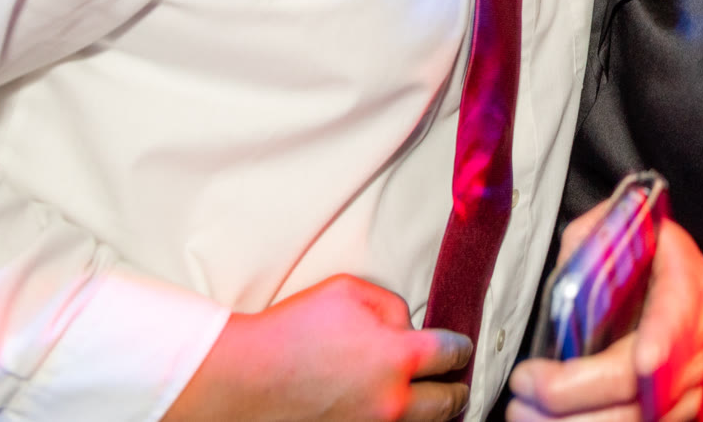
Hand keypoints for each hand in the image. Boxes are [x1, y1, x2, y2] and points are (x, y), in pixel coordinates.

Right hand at [163, 275, 470, 421]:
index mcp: (399, 357)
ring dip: (431, 410)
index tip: (458, 346)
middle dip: (455, 386)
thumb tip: (407, 327)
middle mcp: (393, 400)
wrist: (242, 379)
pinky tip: (390, 410)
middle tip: (454, 380)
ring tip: (430, 400)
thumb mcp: (348, 292)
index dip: (459, 345)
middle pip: (450, 400)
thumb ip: (391, 305)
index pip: (453, 352)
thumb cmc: (291, 331)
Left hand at [507, 211, 702, 421]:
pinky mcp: (671, 419)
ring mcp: (685, 393)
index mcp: (684, 290)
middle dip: (575, 392)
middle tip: (525, 384)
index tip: (645, 360)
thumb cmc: (663, 274)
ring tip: (522, 411)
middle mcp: (690, 348)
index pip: (678, 316)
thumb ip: (598, 236)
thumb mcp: (638, 234)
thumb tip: (571, 253)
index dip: (665, 337)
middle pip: (640, 385)